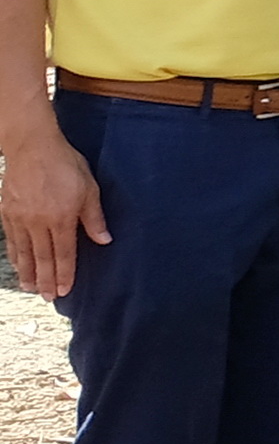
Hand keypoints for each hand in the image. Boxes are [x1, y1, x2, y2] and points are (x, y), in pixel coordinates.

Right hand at [1, 118, 100, 296]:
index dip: (65, 274)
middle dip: (46, 280)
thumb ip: (94, 217)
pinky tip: (18, 265)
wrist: (32, 146)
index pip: (64, 253)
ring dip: (28, 272)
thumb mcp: (88, 188)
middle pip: (42, 258)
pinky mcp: (7, 212)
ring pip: (24, 252)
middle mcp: (38, 222)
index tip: (65, 290)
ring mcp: (19, 218)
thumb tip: (104, 241)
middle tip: (47, 297)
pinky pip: (12, 240)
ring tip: (31, 289)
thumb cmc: (65, 164)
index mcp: (61, 217)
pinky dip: (15, 256)